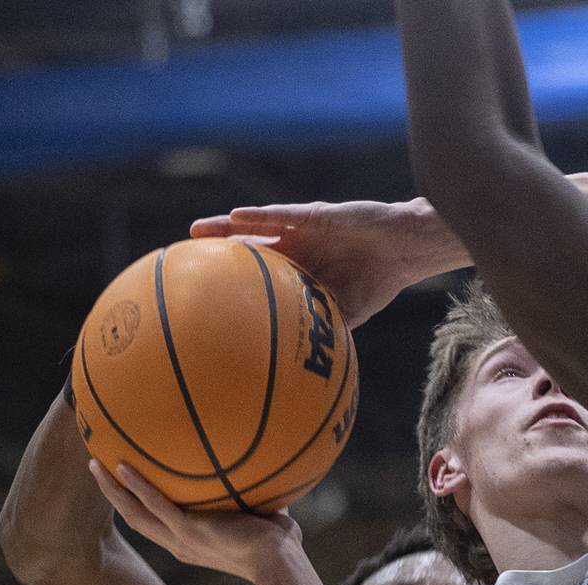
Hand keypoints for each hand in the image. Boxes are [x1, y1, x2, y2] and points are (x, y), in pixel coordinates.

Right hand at [89, 460, 302, 584]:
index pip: (156, 524)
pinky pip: (156, 504)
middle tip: (97, 468)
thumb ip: (255, 500)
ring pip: (135, 513)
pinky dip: (138, 486)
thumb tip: (268, 474)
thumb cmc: (279, 546)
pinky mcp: (190, 530)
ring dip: (112, 489)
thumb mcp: (260, 519)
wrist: (281, 564)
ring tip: (96, 463)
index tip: (126, 487)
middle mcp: (180, 544)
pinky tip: (123, 465)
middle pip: (134, 518)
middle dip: (113, 494)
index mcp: (191, 544)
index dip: (137, 506)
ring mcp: (182, 538)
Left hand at [190, 199, 454, 328]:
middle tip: (182, 261)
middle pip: (246, 248)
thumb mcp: (348, 312)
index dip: (229, 281)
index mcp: (299, 270)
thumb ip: (324, 329)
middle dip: (216, 253)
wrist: (405, 251)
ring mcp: (302, 230)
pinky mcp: (317, 215)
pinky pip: (284, 214)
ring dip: (226, 226)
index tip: (199, 294)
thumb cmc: (378, 282)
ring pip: (256, 226)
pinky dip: (260, 215)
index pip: (256, 275)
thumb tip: (304, 368)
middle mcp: (294, 248)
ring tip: (195, 230)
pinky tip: (237, 216)